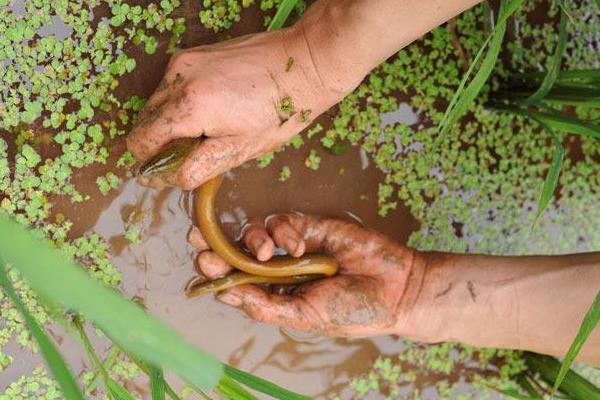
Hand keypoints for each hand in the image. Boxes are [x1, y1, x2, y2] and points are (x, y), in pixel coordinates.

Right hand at [127, 26, 360, 189]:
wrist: (303, 64)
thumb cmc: (279, 112)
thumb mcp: (239, 150)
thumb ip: (196, 167)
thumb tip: (161, 179)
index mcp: (189, 106)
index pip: (141, 140)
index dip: (152, 161)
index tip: (174, 167)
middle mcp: (178, 78)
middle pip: (144, 121)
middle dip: (163, 141)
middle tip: (199, 148)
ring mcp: (184, 61)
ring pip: (156, 103)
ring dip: (171, 121)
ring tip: (209, 127)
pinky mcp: (192, 53)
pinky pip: (171, 85)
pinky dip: (181, 102)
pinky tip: (212, 107)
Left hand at [189, 213, 424, 337]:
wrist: (395, 287)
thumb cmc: (351, 310)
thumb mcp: (305, 317)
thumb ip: (267, 306)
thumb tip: (227, 294)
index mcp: (274, 295)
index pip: (235, 281)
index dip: (215, 271)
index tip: (201, 264)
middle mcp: (278, 270)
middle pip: (236, 252)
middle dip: (215, 245)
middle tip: (198, 240)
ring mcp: (292, 246)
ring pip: (254, 233)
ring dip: (252, 240)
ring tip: (266, 253)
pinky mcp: (309, 225)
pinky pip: (282, 221)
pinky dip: (285, 231)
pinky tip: (299, 245)